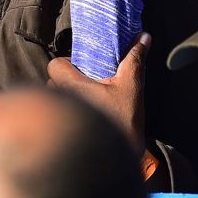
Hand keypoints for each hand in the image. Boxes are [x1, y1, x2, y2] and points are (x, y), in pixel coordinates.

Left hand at [47, 33, 148, 150]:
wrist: (119, 161)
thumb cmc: (123, 122)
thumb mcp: (131, 87)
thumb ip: (135, 60)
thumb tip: (144, 36)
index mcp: (72, 86)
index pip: (55, 65)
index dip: (68, 62)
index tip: (85, 67)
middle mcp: (60, 100)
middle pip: (54, 81)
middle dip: (69, 81)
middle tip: (91, 84)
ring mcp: (60, 117)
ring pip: (56, 99)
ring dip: (69, 98)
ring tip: (90, 100)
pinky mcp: (61, 132)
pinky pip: (59, 115)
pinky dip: (68, 113)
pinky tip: (88, 116)